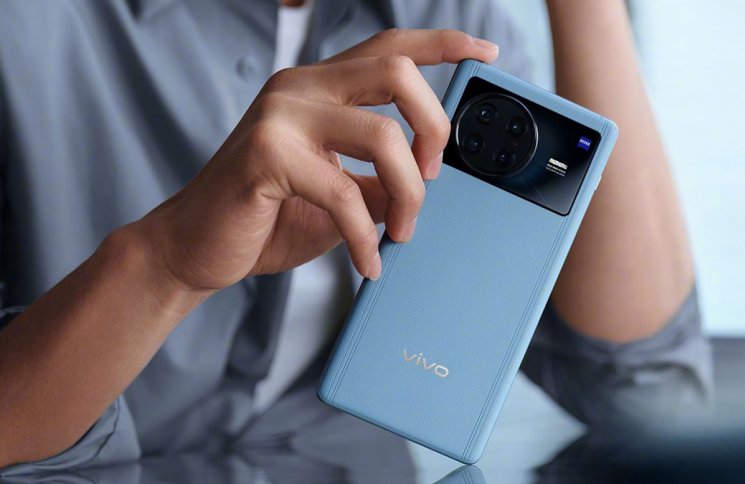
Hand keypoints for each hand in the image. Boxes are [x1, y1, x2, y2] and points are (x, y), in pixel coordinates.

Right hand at [133, 29, 498, 290]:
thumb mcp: (338, 192)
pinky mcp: (265, 155)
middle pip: (397, 72)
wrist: (194, 248)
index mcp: (317, 87)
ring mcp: (280, 116)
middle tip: (433, 176)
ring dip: (408, 193)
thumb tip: (425, 181)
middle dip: (434, 127)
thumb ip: (378, 176)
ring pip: (383, 135)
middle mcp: (299, 88)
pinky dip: (365, 237)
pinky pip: (345, 193)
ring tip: (400, 231)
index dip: (442, 44)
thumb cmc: (265, 217)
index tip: (484, 54)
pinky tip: (366, 262)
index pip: (388, 46)